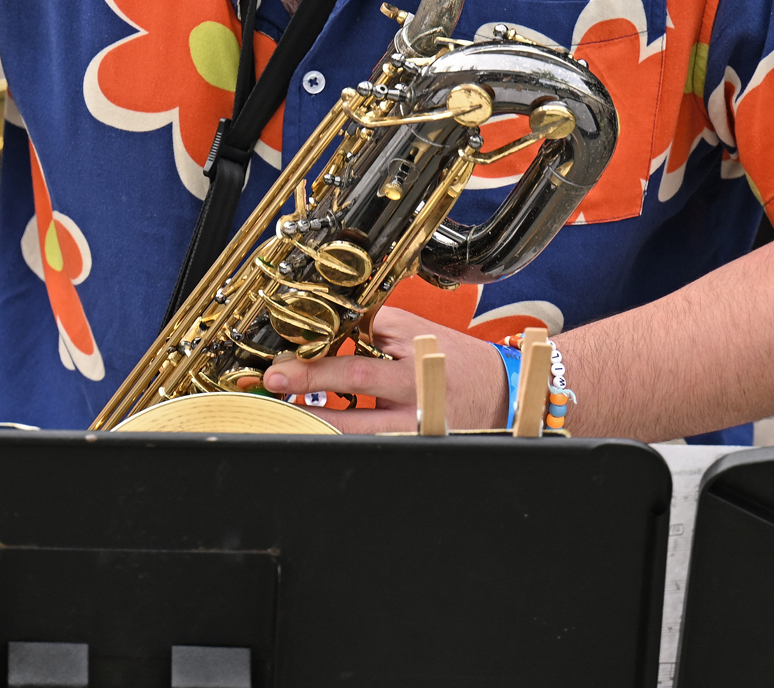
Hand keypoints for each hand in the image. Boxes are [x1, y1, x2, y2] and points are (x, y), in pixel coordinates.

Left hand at [261, 307, 507, 433]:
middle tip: (271, 387)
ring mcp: (414, 428)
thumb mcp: (417, 332)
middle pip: (355, 401)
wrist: (502, 394)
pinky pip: (372, 447)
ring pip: (360, 435)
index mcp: (414, 359)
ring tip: (282, 418)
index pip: (359, 362)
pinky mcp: (412, 446)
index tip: (280, 367)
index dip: (315, 367)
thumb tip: (324, 327)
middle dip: (308, 395)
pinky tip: (317, 435)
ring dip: (318, 426)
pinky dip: (342, 441)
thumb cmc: (454, 358)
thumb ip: (374, 326)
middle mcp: (414, 396)